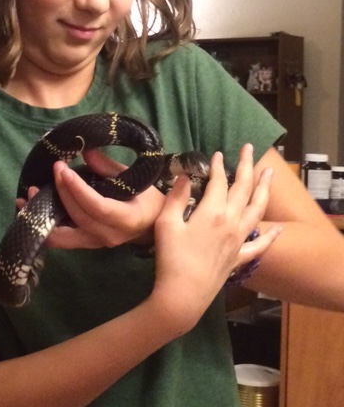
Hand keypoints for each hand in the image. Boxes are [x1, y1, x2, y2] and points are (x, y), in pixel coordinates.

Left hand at [27, 149, 164, 249]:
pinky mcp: (84, 244)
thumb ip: (107, 166)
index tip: (63, 170)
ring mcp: (95, 244)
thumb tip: (84, 149)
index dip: (77, 190)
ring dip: (42, 217)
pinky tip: (29, 209)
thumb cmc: (145, 197)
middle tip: (53, 169)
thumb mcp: (132, 178)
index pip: (98, 207)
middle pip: (78, 217)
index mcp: (126, 218)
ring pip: (63, 237)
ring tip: (27, 196)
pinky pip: (61, 238)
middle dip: (61, 193)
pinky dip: (43, 224)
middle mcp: (108, 235)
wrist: (151, 223)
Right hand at [148, 144, 281, 336]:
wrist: (182, 296)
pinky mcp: (239, 258)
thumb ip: (176, 198)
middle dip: (246, 166)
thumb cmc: (171, 259)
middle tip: (248, 148)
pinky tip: (278, 229)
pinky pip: (260, 245)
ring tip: (269, 173)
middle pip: (243, 189)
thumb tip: (185, 176)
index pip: (219, 182)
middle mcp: (231, 223)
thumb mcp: (166, 224)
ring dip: (263, 189)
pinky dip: (271, 236)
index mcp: (212, 213)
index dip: (218, 166)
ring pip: (256, 210)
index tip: (218, 154)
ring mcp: (238, 241)